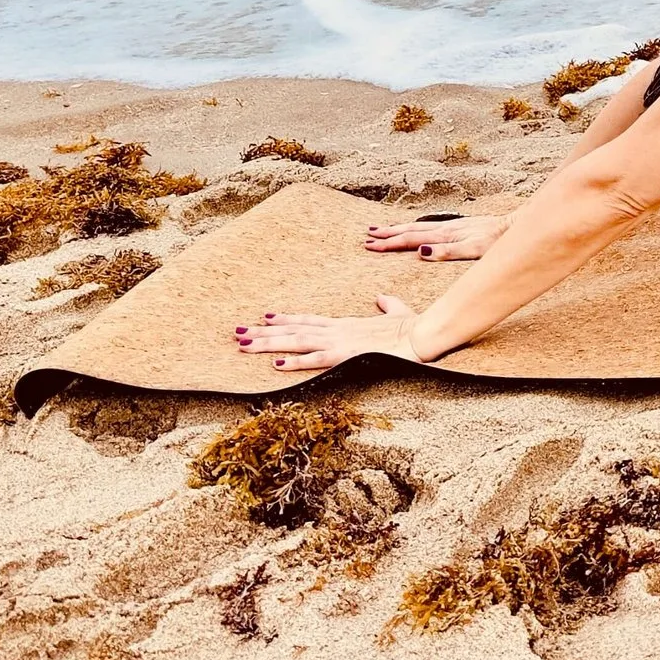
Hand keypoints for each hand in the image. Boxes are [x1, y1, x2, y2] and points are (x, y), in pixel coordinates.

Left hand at [233, 295, 423, 372]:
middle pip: (294, 330)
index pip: (310, 320)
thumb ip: (388, 305)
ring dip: (268, 344)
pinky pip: (315, 359)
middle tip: (237, 332)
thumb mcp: (398, 312)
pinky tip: (275, 363)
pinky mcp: (346, 355)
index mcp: (348, 324)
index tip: (266, 318)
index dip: (287, 320)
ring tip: (242, 344)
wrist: (423, 333)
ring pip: (296, 342)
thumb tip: (382, 296)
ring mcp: (339, 342)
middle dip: (264, 332)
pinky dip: (295, 361)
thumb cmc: (414, 324)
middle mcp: (337, 330)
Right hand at [364, 211, 507, 260]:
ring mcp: (452, 226)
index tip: (370, 244)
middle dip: (388, 234)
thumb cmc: (496, 241)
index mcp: (445, 235)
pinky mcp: (459, 226)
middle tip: (367, 236)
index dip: (389, 243)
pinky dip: (415, 228)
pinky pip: (429, 226)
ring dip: (398, 229)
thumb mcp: (474, 250)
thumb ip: (448, 251)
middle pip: (410, 231)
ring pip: (418, 227)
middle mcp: (445, 228)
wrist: (514, 226)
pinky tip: (414, 229)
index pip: (410, 239)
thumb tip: (421, 251)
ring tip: (381, 229)